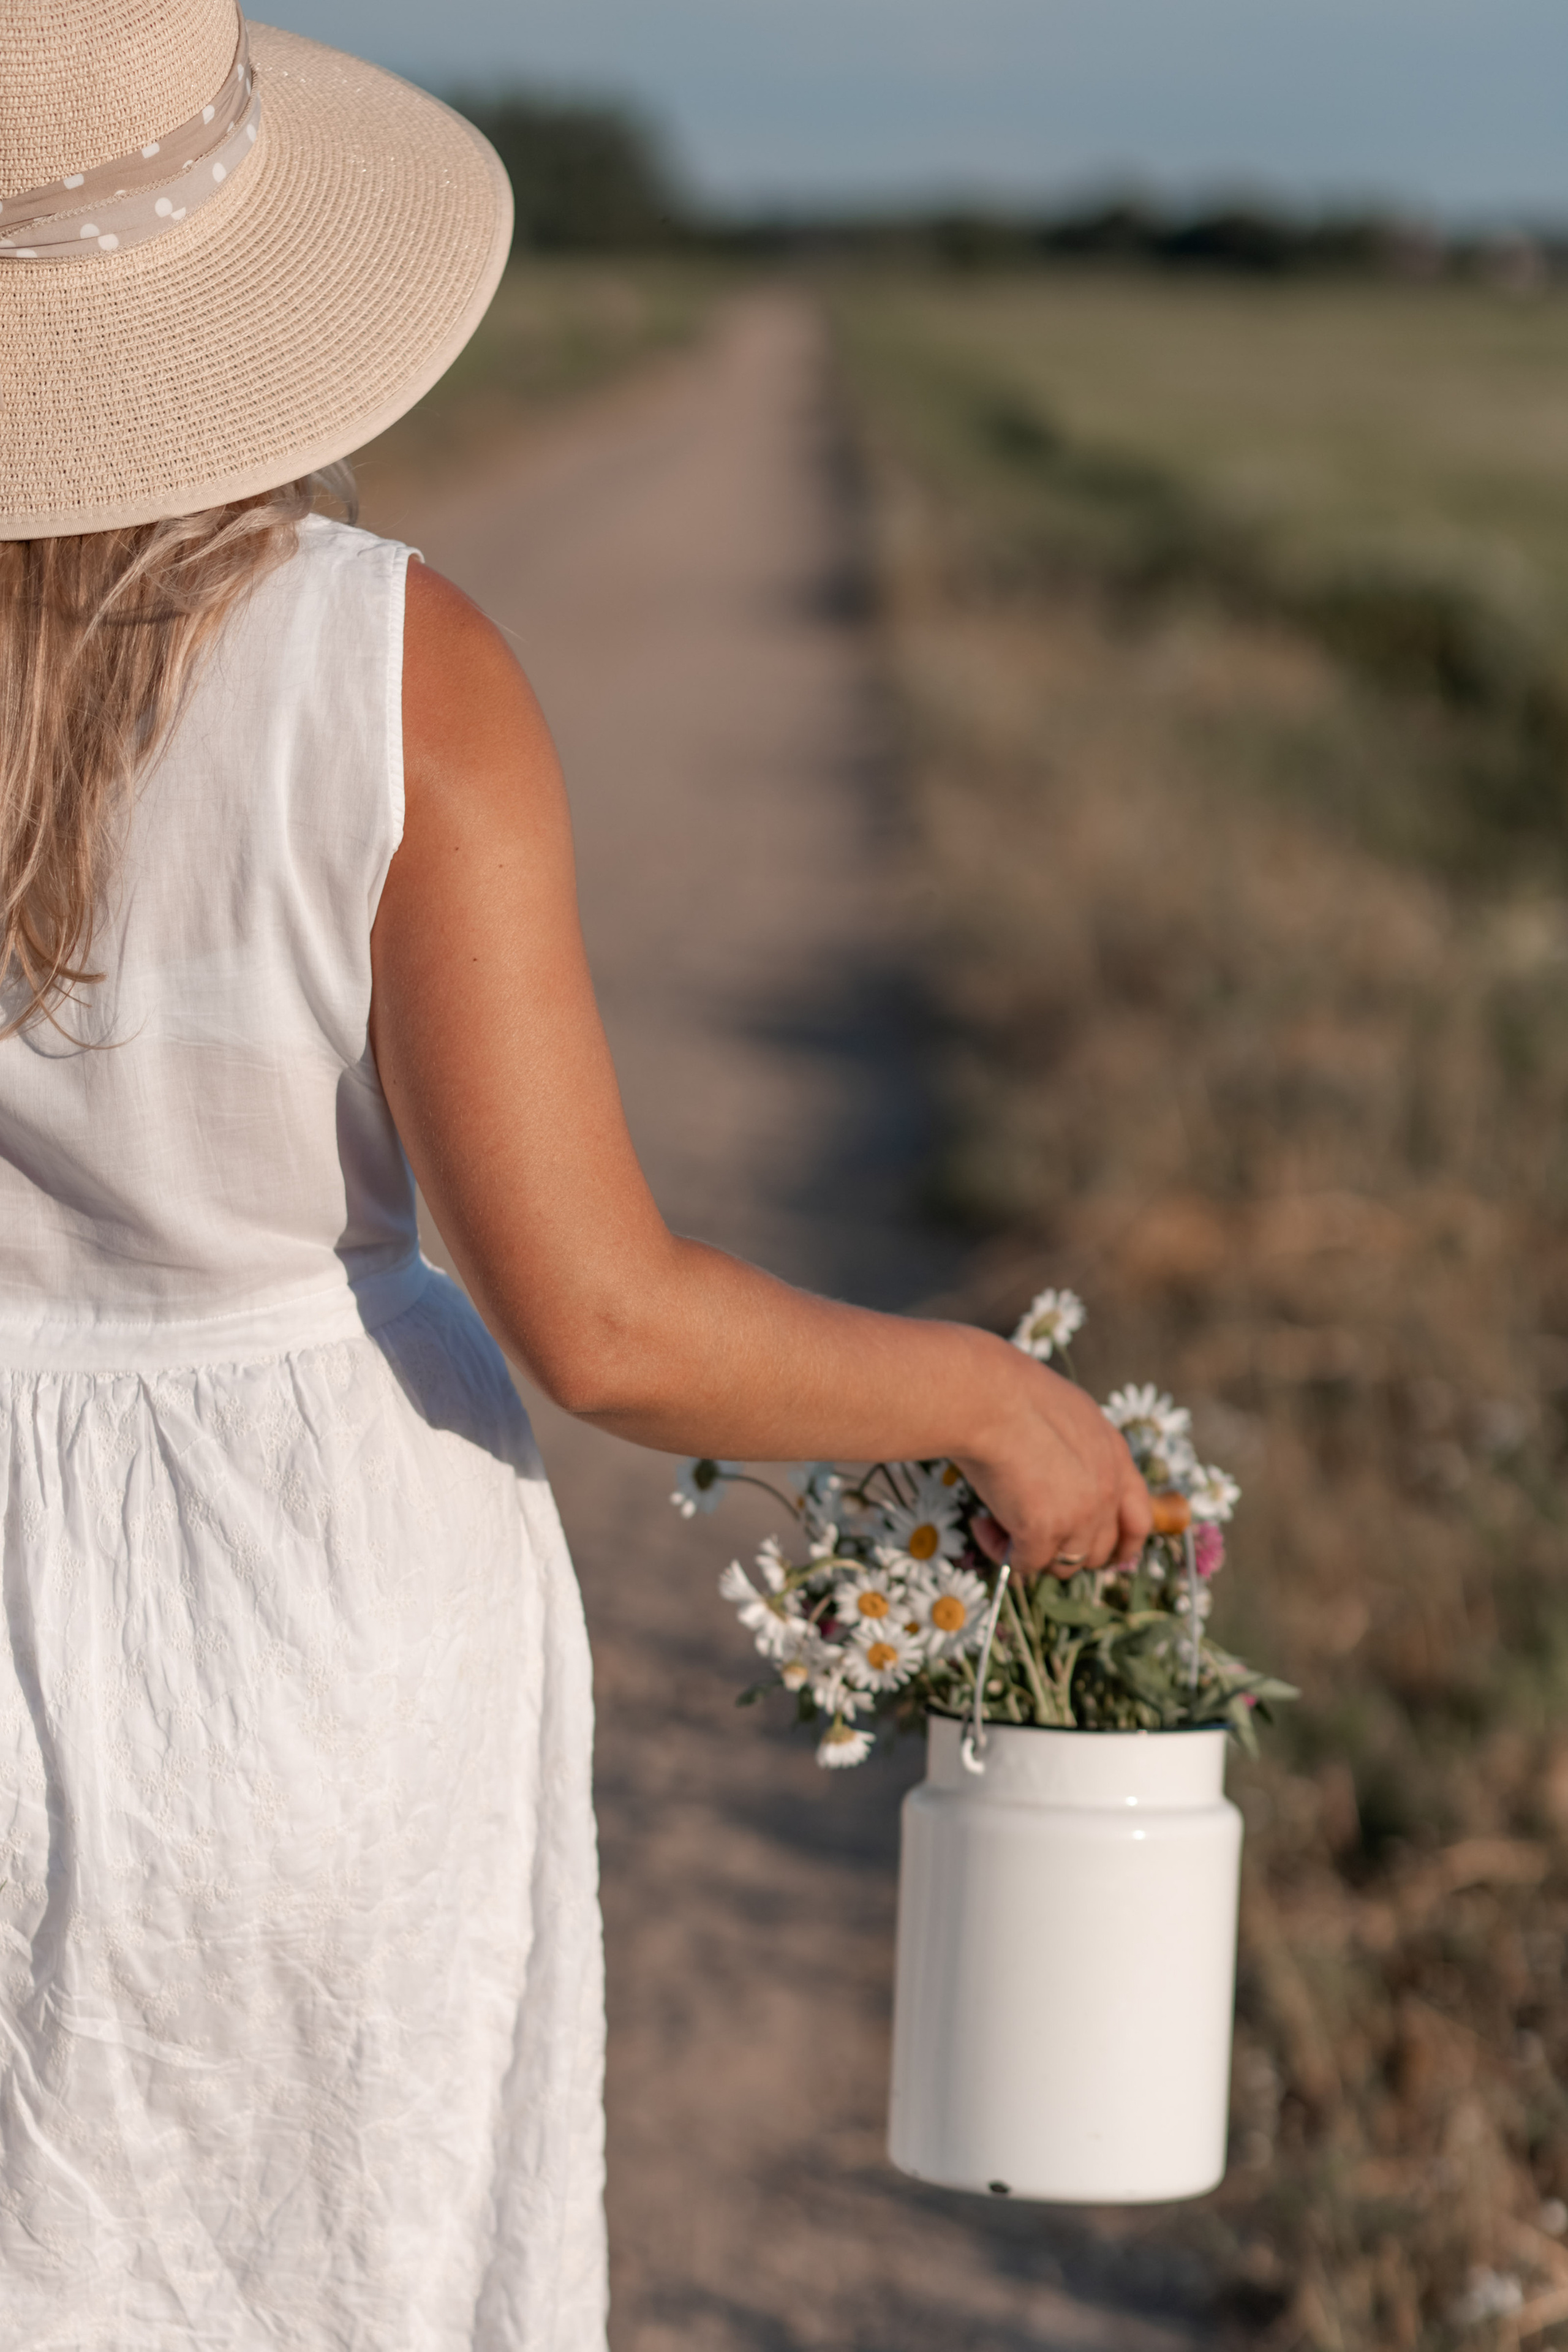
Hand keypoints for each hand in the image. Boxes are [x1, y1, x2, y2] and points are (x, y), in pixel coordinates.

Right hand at [956, 1355, 1151, 1577]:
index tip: (1106, 1553)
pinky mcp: (1043, 1531)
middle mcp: (1106, 1491)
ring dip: (1034, 1552)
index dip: (1123, 1543)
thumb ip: (1079, 1449)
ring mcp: (1079, 1515)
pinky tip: (981, 1523)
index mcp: (1115, 1458)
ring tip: (997, 1522)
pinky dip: (1000, 1549)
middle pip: (1100, 1550)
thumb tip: (1061, 1474)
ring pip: (1065, 1563)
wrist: (988, 1398)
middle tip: (1031, 1529)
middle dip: (1066, 1547)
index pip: (1139, 1519)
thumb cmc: (1013, 1393)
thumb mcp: (1069, 1413)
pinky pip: (1025, 1563)